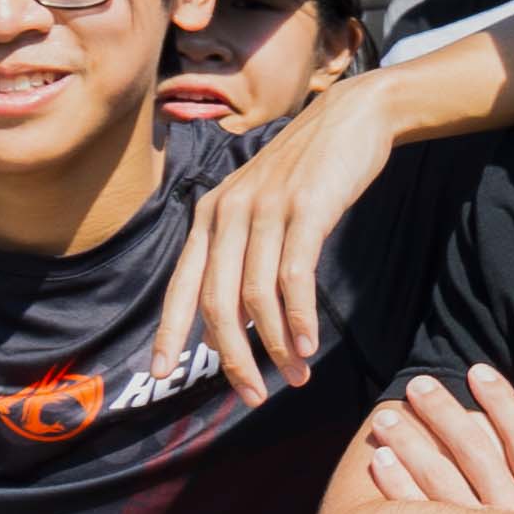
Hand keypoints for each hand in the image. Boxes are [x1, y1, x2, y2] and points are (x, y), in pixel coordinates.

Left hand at [158, 71, 406, 398]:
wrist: (352, 117)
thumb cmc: (309, 171)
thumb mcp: (262, 209)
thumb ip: (241, 260)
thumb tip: (227, 328)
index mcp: (210, 216)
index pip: (181, 285)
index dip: (170, 333)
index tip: (160, 374)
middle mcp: (229, 212)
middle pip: (218, 302)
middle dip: (233, 358)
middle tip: (253, 395)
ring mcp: (266, 209)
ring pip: (257, 296)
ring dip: (274, 345)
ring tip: (295, 376)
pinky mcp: (306, 209)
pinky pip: (294, 276)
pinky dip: (299, 317)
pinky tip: (308, 344)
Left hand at [356, 368, 513, 513]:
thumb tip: (504, 438)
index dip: (498, 401)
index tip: (474, 371)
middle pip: (475, 453)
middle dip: (444, 415)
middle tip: (416, 387)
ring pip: (442, 483)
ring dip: (413, 445)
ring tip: (387, 420)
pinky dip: (398, 487)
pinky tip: (379, 463)